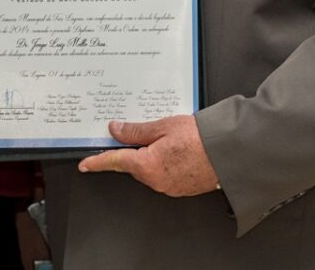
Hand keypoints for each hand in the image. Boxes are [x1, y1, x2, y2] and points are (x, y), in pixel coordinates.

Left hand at [78, 115, 220, 196]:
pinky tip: (178, 151)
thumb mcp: (162, 126)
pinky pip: (165, 175)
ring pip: (150, 170)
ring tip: (171, 139)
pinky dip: (166, 164)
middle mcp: (156, 181)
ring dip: (153, 156)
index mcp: (147, 166)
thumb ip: (136, 131)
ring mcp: (169, 187)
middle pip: (134, 165)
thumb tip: (116, 130)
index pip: (115, 162)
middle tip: (148, 134)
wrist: (229, 153)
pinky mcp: (181, 188)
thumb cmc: (200, 139)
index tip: (85, 164)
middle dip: (135, 150)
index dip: (97, 162)